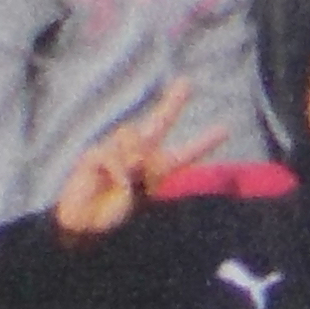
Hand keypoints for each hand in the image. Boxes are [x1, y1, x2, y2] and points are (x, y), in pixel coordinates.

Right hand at [49, 81, 218, 245]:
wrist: (85, 226)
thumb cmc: (114, 218)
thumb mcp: (139, 199)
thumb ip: (143, 175)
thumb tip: (136, 157)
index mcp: (158, 171)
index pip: (185, 154)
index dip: (203, 143)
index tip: (224, 129)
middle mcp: (140, 157)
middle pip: (159, 122)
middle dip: (173, 102)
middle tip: (187, 82)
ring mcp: (117, 152)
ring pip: (132, 134)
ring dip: (133, 154)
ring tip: (128, 181)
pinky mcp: (96, 154)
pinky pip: (112, 153)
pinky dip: (117, 170)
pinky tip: (115, 183)